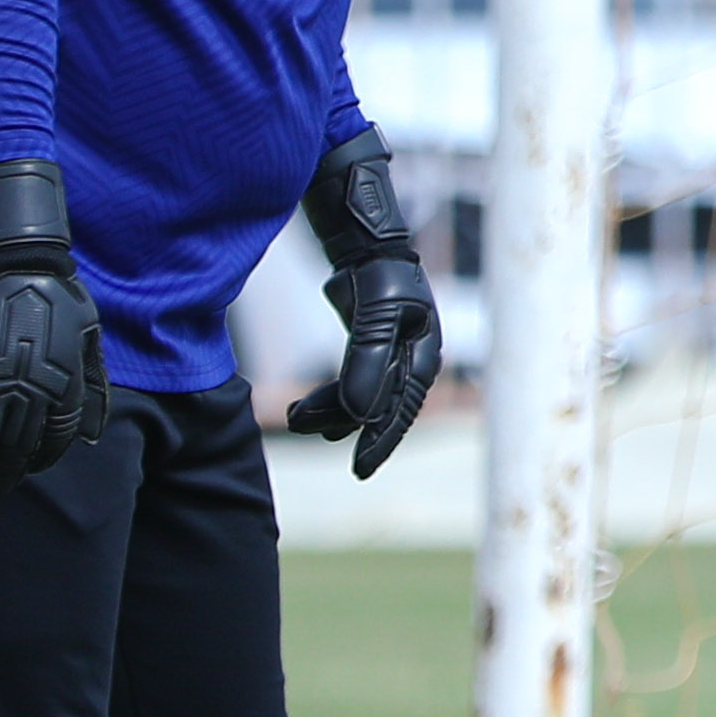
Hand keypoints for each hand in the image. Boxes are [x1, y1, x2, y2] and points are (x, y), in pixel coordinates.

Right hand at [0, 162, 103, 495]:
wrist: (21, 265)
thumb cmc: (60, 302)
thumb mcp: (91, 343)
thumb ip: (90, 388)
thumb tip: (90, 433)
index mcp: (61, 388)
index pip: (51, 442)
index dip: (37, 461)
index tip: (26, 469)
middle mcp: (25, 392)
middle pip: (9, 453)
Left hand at [283, 136, 445, 480]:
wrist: (370, 247)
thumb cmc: (379, 275)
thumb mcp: (373, 316)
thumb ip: (365, 363)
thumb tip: (357, 415)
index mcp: (423, 354)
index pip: (401, 409)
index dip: (380, 441)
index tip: (358, 469)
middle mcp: (413, 361)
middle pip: (378, 409)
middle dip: (340, 423)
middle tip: (298, 424)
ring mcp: (393, 357)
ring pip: (361, 401)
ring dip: (328, 411)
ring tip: (292, 415)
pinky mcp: (371, 352)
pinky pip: (352, 387)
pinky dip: (329, 399)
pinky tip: (306, 409)